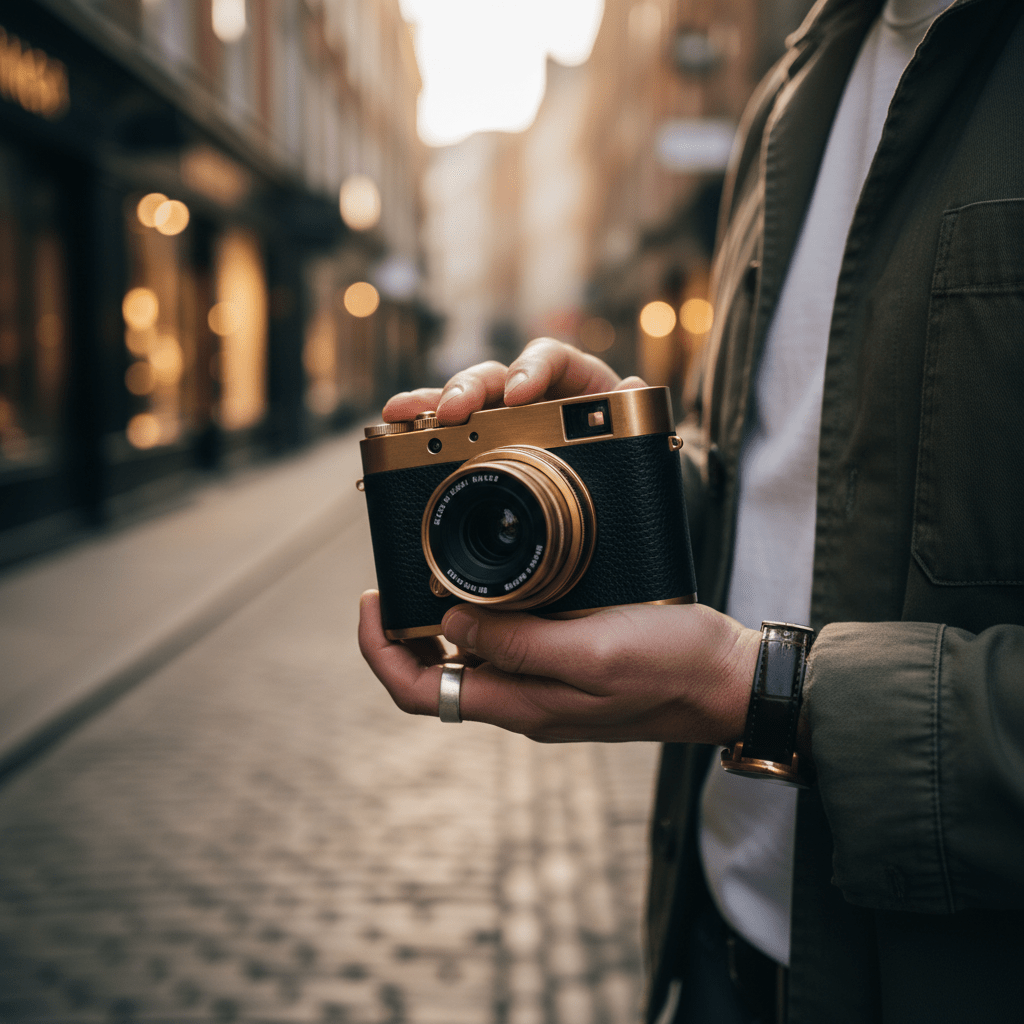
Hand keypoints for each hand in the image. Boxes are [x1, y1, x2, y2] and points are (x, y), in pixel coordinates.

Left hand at [359, 591, 759, 744]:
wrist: (729, 682)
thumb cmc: (672, 667)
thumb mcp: (592, 652)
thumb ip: (519, 644)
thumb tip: (450, 624)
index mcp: (521, 703)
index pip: (421, 692)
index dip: (381, 651)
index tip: (371, 600)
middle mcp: (524, 700)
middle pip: (436, 678)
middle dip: (402, 633)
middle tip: (394, 579)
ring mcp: (545, 687)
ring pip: (470, 659)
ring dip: (441, 622)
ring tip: (433, 572)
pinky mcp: (568, 666)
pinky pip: (509, 646)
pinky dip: (487, 616)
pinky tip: (496, 583)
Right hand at [381, 337, 648, 425]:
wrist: (611, 462)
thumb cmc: (613, 436)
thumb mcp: (630, 425)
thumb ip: (631, 409)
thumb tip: (635, 385)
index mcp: (567, 375)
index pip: (547, 356)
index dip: (531, 369)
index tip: (521, 392)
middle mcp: (525, 387)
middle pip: (491, 375)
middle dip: (468, 388)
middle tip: (453, 409)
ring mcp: (496, 411)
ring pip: (459, 398)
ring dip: (428, 403)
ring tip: (398, 413)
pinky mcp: (476, 436)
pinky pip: (444, 431)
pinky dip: (418, 431)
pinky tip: (391, 434)